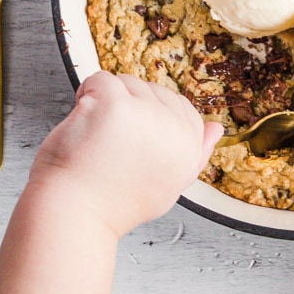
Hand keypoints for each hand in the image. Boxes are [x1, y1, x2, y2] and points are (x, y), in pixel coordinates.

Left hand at [28, 71, 223, 236]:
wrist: (76, 214)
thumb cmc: (114, 203)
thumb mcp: (169, 184)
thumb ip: (196, 154)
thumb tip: (217, 128)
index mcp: (189, 147)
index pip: (181, 107)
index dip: (150, 118)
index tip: (130, 140)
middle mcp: (174, 129)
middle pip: (153, 92)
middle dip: (128, 108)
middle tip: (110, 144)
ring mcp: (146, 113)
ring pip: (126, 83)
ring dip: (105, 101)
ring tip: (95, 135)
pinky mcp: (116, 104)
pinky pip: (101, 79)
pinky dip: (85, 94)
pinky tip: (82, 122)